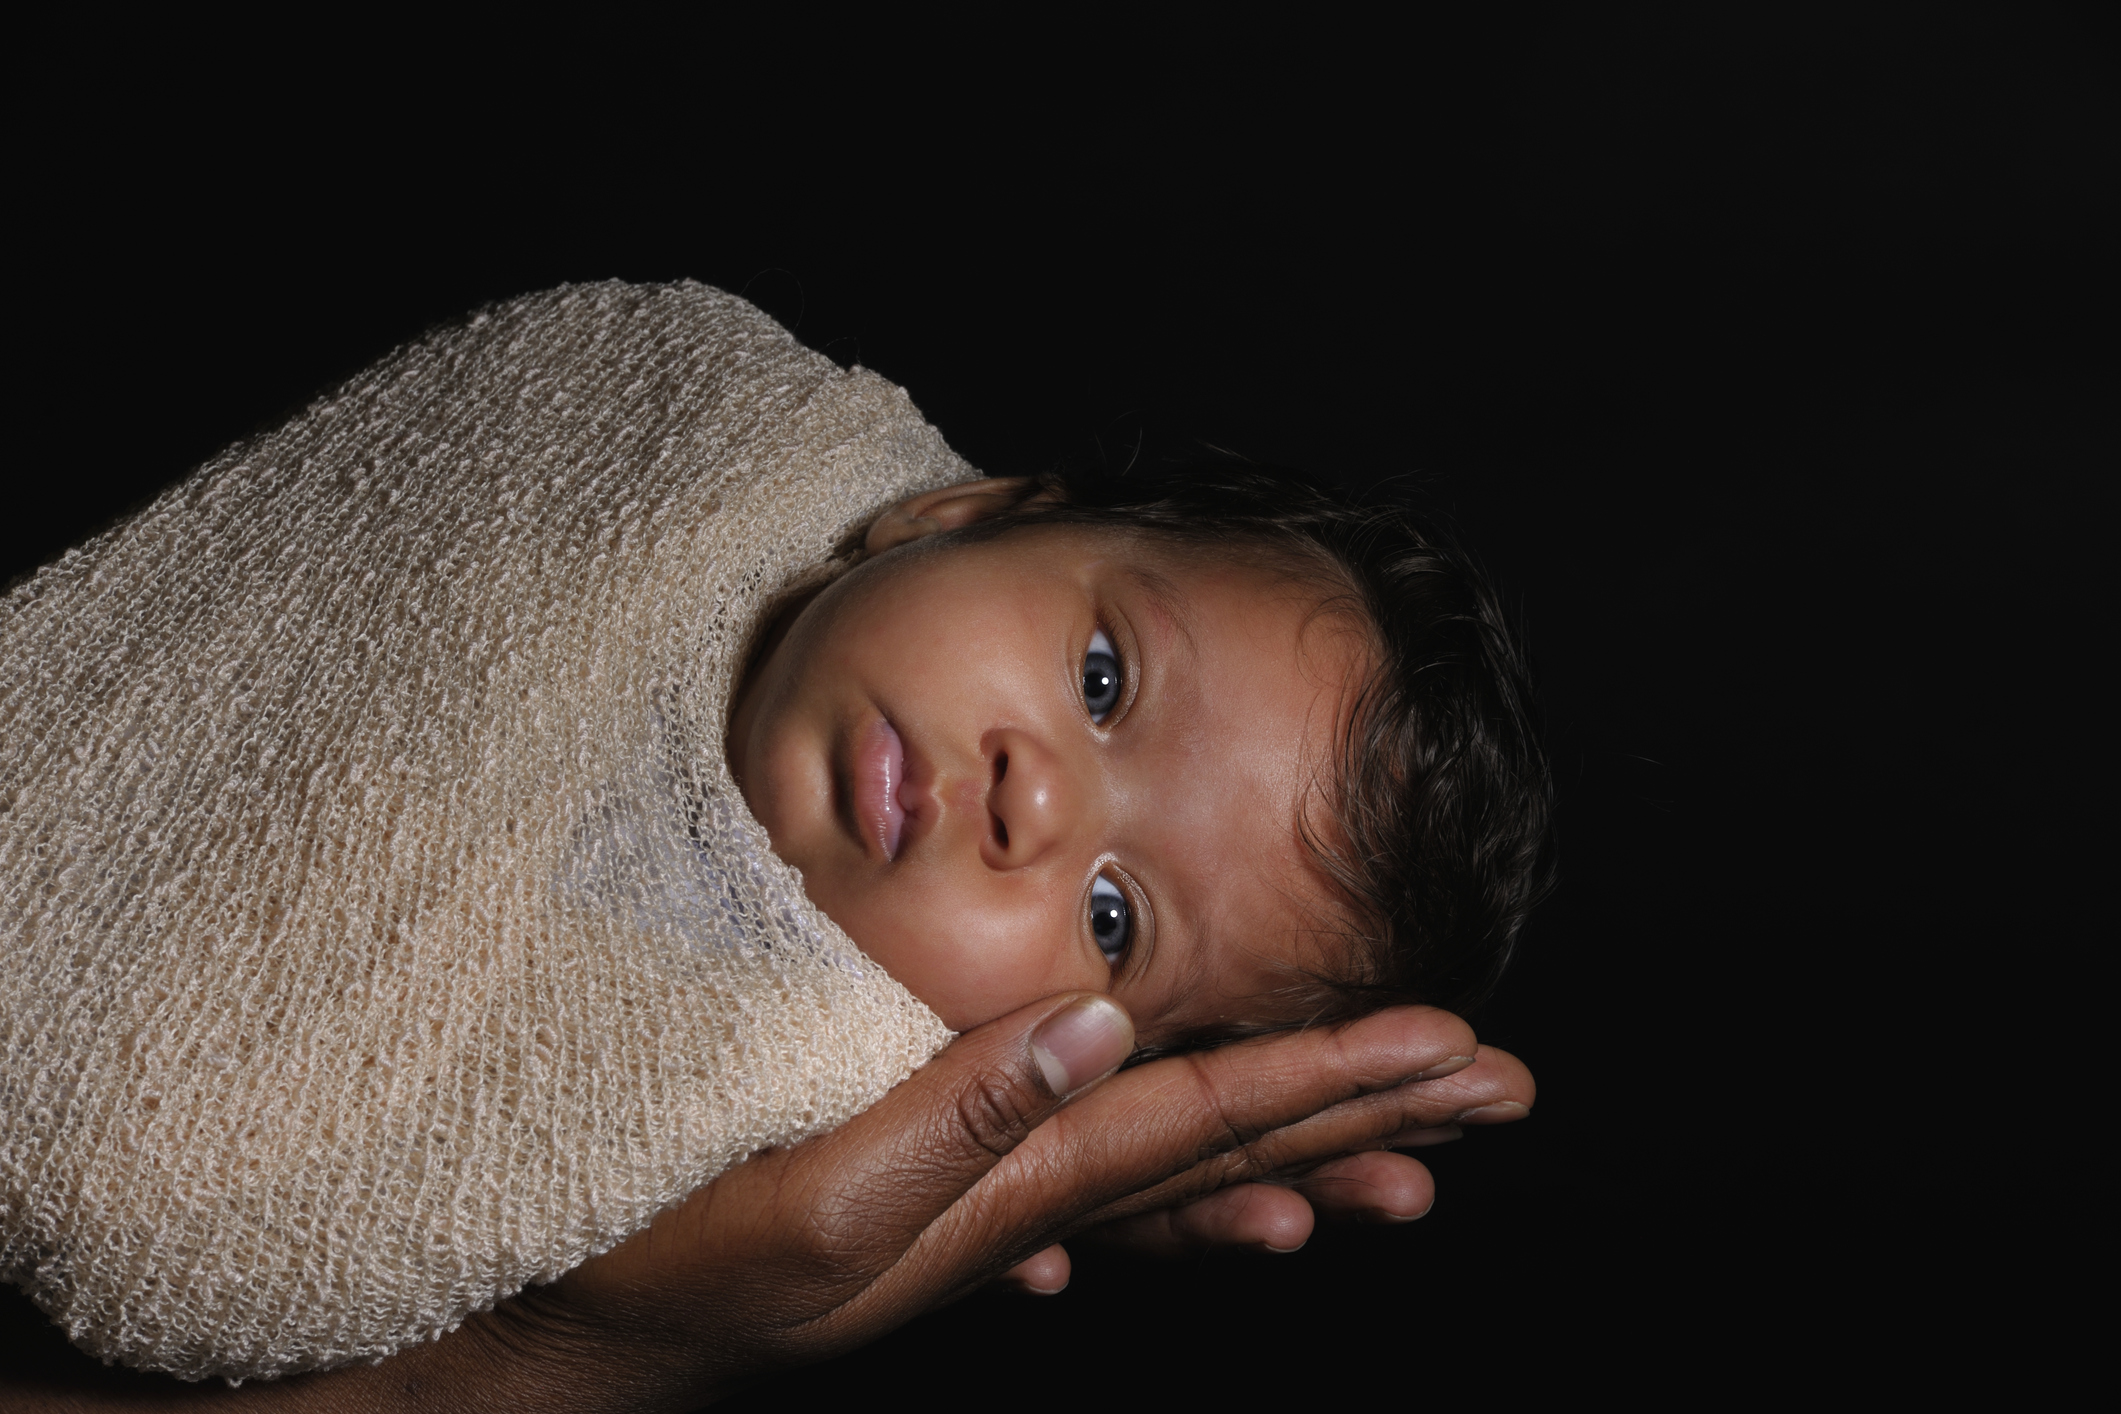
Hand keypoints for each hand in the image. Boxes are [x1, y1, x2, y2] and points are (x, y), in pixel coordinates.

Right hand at [473, 995, 1525, 1409]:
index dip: (1340, 1078)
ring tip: (1410, 1155)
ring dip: (1301, 1148)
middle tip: (1497, 1087)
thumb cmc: (693, 1264)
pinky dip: (1179, 1189)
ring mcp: (1000, 1212)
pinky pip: (1099, 1193)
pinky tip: (1226, 1201)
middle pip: (1233, 1145)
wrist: (602, 1329)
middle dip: (1370, 1113)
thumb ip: (967, 1112)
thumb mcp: (828, 1198)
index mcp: (1027, 1184)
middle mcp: (1038, 1199)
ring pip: (1184, 1173)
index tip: (1459, 1050)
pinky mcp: (952, 1208)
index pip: (1216, 1116)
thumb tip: (1103, 1020)